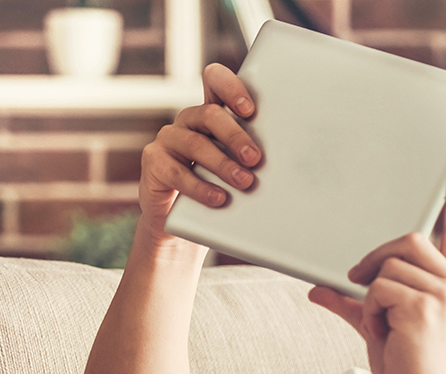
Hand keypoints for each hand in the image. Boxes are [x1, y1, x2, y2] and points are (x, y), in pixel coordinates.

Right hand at [136, 63, 262, 244]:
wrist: (181, 221)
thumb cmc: (219, 188)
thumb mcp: (238, 168)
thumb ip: (252, 157)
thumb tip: (290, 164)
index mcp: (211, 115)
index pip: (215, 81)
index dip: (231, 88)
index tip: (250, 110)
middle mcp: (188, 121)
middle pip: (210, 114)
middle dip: (236, 136)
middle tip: (256, 159)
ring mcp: (169, 139)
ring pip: (195, 143)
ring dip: (223, 164)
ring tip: (244, 182)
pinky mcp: (154, 162)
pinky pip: (177, 172)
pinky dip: (201, 187)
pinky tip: (219, 198)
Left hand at [310, 167, 445, 373]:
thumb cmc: (409, 367)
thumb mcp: (381, 327)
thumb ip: (355, 303)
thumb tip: (316, 289)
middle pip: (407, 240)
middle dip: (376, 258)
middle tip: (357, 281)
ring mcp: (445, 294)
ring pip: (387, 267)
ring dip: (371, 296)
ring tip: (384, 326)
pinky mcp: (426, 306)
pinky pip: (379, 289)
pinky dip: (370, 311)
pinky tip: (385, 332)